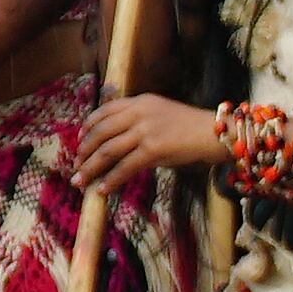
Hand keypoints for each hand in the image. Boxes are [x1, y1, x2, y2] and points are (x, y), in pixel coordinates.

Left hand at [76, 93, 222, 194]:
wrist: (216, 133)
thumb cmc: (193, 127)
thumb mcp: (163, 113)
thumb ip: (141, 121)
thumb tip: (120, 141)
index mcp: (140, 102)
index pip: (104, 111)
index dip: (88, 127)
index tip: (80, 141)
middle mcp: (139, 113)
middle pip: (100, 132)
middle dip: (84, 151)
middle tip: (76, 165)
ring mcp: (145, 131)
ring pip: (107, 151)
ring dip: (91, 168)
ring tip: (80, 180)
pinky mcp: (153, 149)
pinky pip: (125, 167)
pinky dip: (111, 180)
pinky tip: (103, 189)